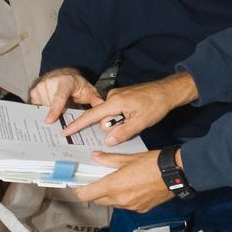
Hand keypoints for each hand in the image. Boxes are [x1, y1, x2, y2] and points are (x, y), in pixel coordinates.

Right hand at [29, 67, 103, 124]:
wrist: (63, 74)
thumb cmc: (76, 84)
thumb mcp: (87, 90)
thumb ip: (94, 99)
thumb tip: (102, 107)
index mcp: (65, 82)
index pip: (59, 97)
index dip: (54, 109)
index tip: (50, 120)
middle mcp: (50, 82)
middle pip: (51, 107)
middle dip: (58, 114)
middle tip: (64, 115)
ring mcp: (40, 86)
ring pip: (44, 109)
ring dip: (51, 112)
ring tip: (59, 108)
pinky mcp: (33, 92)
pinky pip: (37, 108)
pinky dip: (44, 111)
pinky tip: (50, 109)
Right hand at [62, 71, 197, 144]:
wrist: (166, 91)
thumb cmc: (155, 104)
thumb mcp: (140, 122)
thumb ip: (122, 132)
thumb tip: (108, 140)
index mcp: (114, 102)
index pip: (91, 115)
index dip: (77, 125)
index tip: (64, 131)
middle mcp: (112, 97)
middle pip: (102, 119)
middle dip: (113, 127)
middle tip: (132, 123)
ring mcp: (117, 96)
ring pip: (110, 117)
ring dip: (120, 122)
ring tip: (136, 118)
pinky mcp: (121, 97)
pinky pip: (115, 112)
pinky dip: (122, 117)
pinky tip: (134, 116)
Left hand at [76, 150, 173, 212]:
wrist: (176, 173)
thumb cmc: (153, 163)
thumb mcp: (128, 158)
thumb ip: (109, 159)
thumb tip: (95, 157)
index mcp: (114, 185)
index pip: (86, 195)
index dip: (78, 191)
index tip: (77, 185)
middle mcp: (120, 199)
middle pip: (98, 200)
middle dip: (94, 192)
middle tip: (96, 180)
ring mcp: (131, 206)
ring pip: (112, 203)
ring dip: (109, 195)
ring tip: (116, 182)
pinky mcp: (141, 209)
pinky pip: (126, 205)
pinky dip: (124, 198)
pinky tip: (131, 187)